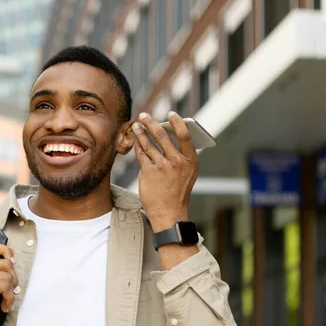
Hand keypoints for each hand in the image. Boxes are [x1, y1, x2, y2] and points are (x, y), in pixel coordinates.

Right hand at [0, 241, 17, 325]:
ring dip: (11, 291)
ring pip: (8, 275)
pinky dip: (9, 297)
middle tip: (7, 292)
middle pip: (7, 263)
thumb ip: (0, 268)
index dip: (7, 252)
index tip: (10, 266)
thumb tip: (13, 256)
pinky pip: (5, 285)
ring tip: (5, 300)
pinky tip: (4, 305)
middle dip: (13, 279)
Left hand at [132, 111, 198, 230]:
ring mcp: (162, 166)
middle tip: (144, 115)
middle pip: (162, 136)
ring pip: (149, 143)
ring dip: (141, 132)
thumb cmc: (177, 190)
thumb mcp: (187, 172)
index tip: (171, 113)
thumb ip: (181, 155)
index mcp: (191, 160)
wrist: (169, 211)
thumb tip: (168, 134)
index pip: (185, 135)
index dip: (178, 122)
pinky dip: (138, 146)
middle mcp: (177, 162)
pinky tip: (135, 141)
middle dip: (151, 122)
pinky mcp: (149, 172)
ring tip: (136, 125)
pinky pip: (141, 154)